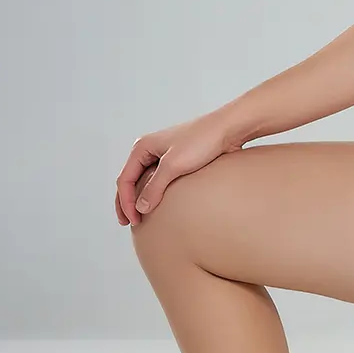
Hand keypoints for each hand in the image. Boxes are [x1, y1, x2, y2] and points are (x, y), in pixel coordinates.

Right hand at [114, 112, 241, 226]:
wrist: (228, 129)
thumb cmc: (202, 141)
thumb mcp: (174, 165)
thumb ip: (155, 187)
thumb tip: (141, 208)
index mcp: (142, 147)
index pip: (124, 180)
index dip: (126, 203)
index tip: (133, 221)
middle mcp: (150, 150)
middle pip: (130, 180)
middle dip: (127, 203)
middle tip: (129, 223)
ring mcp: (163, 155)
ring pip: (144, 180)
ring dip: (140, 198)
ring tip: (141, 217)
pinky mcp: (178, 160)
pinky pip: (160, 180)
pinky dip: (155, 193)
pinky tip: (160, 205)